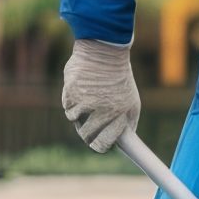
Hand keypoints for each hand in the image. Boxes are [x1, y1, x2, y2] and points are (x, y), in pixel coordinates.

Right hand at [61, 38, 138, 152]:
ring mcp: (85, 101)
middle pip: (86, 136)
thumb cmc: (120, 79)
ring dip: (78, 114)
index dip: (100, 146)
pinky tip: (81, 89)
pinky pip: (67, 105)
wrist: (106, 51)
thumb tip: (120, 142)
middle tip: (90, 126)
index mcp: (118, 115)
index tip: (99, 145)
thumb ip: (127, 123)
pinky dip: (72, 100)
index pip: (103, 143)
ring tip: (88, 100)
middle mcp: (101, 110)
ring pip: (74, 120)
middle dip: (87, 133)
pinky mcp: (71, 91)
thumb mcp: (132, 102)